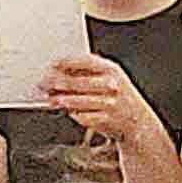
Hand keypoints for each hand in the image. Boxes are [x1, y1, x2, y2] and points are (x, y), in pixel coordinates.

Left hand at [40, 54, 159, 144]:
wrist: (137, 121)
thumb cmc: (117, 97)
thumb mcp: (109, 79)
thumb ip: (88, 74)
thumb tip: (58, 72)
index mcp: (112, 70)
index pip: (85, 62)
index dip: (66, 62)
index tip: (52, 64)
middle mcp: (112, 86)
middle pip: (78, 82)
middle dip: (57, 83)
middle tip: (44, 83)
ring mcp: (110, 104)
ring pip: (78, 101)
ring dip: (62, 100)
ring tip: (53, 100)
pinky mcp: (106, 120)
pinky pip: (84, 117)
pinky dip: (74, 114)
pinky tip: (70, 112)